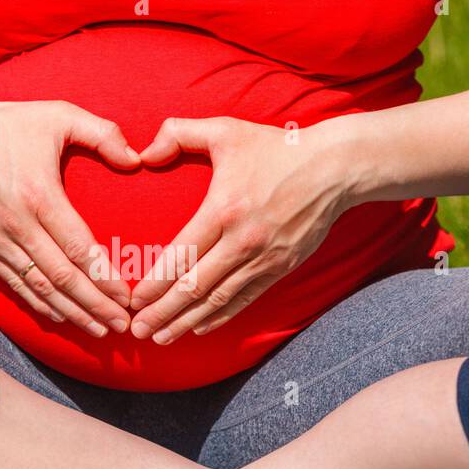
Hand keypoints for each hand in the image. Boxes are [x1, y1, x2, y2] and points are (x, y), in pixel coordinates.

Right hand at [0, 99, 136, 335]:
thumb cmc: (12, 125)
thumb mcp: (59, 114)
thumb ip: (102, 133)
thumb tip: (136, 159)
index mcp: (39, 195)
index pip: (77, 249)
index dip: (103, 279)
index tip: (126, 297)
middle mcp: (16, 224)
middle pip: (61, 277)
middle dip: (94, 306)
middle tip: (122, 325)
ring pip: (39, 288)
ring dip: (71, 312)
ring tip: (99, 330)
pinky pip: (16, 284)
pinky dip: (40, 304)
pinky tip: (63, 317)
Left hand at [128, 116, 357, 343]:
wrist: (335, 168)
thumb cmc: (276, 148)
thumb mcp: (225, 130)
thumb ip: (179, 133)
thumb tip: (144, 153)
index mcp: (223, 210)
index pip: (181, 256)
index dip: (155, 283)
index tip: (134, 300)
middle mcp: (242, 242)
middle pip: (194, 287)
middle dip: (163, 312)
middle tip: (139, 330)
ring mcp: (263, 259)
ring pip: (218, 300)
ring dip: (187, 322)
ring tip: (162, 338)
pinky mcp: (281, 268)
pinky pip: (245, 299)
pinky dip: (221, 317)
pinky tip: (199, 328)